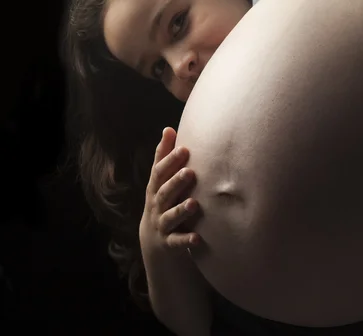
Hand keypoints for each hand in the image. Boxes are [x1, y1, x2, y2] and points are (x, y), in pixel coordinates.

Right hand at [140, 127, 200, 251]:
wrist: (154, 243)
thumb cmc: (162, 203)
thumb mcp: (161, 182)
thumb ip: (164, 157)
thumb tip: (168, 128)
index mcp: (156, 189)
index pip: (160, 173)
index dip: (170, 161)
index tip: (185, 149)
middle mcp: (157, 206)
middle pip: (165, 193)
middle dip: (176, 182)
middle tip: (190, 172)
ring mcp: (162, 225)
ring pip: (170, 217)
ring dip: (181, 210)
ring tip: (194, 204)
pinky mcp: (169, 244)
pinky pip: (177, 243)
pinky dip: (186, 241)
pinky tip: (197, 238)